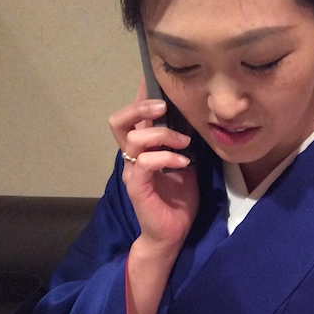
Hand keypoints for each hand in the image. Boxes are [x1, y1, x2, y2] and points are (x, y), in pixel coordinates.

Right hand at [109, 81, 198, 251]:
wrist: (172, 235)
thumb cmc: (178, 201)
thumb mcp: (186, 165)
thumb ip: (183, 144)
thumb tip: (195, 119)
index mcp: (143, 150)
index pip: (134, 116)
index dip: (141, 96)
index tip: (153, 78)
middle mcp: (133, 157)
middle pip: (119, 121)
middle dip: (140, 107)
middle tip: (164, 106)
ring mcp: (132, 171)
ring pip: (133, 138)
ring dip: (162, 134)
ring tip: (185, 143)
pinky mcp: (137, 187)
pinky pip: (144, 163)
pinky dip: (165, 158)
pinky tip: (183, 163)